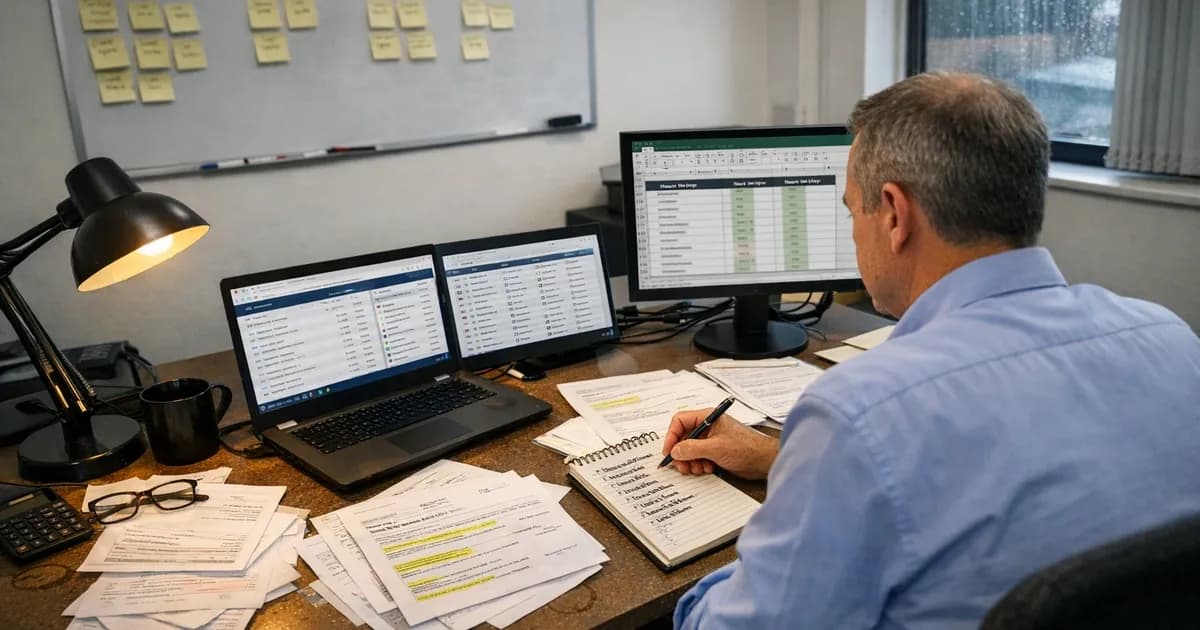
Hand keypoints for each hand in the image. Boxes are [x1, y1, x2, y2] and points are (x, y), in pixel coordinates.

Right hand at [662, 408, 777, 479]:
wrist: (765, 460)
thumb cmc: (746, 448)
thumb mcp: (715, 448)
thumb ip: (692, 448)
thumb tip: (674, 451)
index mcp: (707, 417)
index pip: (680, 421)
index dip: (671, 436)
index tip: (669, 452)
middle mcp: (708, 426)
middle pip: (683, 437)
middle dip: (681, 453)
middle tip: (682, 466)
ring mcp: (712, 439)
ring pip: (690, 449)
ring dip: (691, 461)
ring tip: (698, 468)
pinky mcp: (716, 451)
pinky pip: (699, 457)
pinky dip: (699, 464)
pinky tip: (707, 469)